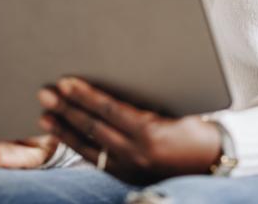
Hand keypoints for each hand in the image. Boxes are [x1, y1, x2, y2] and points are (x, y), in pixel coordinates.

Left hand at [38, 77, 221, 182]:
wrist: (212, 161)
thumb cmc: (196, 126)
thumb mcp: (173, 108)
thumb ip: (143, 101)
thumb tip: (113, 81)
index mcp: (149, 132)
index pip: (109, 110)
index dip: (84, 95)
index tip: (65, 82)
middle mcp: (136, 153)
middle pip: (93, 127)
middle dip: (66, 109)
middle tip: (44, 93)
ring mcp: (130, 168)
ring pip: (89, 146)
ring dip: (65, 129)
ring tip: (44, 116)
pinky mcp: (127, 176)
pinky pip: (96, 159)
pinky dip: (78, 145)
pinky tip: (65, 135)